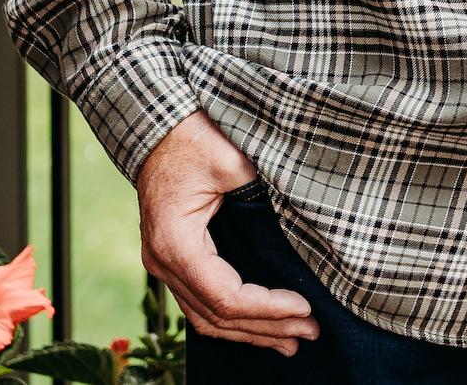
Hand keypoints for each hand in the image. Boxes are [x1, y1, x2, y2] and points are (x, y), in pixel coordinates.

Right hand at [136, 111, 319, 353]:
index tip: (305, 307)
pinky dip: (232, 318)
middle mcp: (162, 262)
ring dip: (250, 332)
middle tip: (310, 333)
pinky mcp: (172, 260)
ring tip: (292, 341)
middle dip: (266, 328)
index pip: (225, 296)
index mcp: (175, 242)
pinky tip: (260, 324)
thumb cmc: (194, 137)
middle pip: (216, 316)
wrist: (156, 126)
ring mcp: (163, 265)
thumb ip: (261, 191)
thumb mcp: (232, 159)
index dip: (267, 308)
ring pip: (206, 318)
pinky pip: (200, 303)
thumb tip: (302, 223)